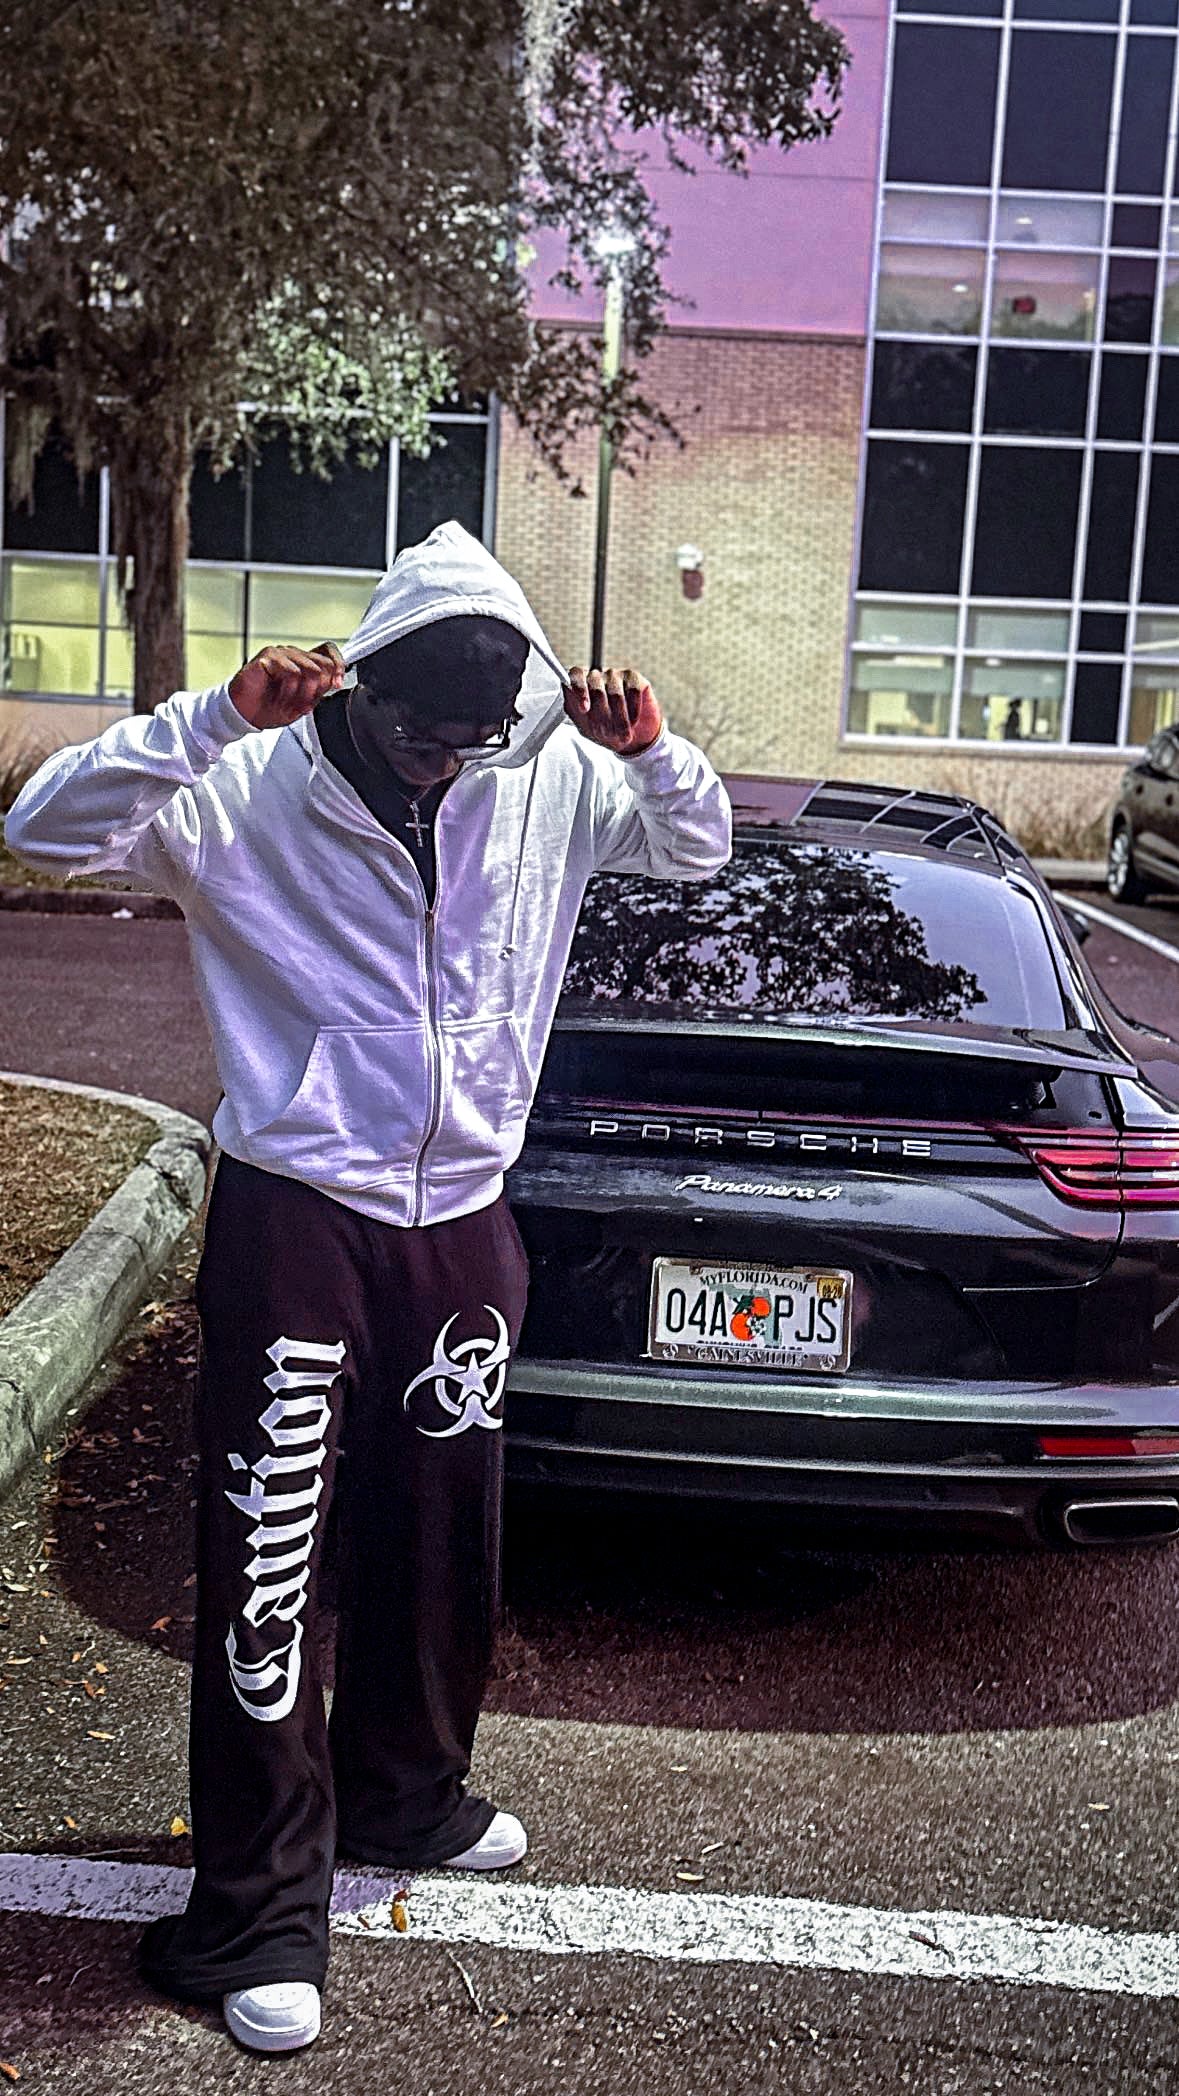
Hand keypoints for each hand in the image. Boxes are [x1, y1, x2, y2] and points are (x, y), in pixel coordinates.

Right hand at [229, 641, 345, 728]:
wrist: (244, 713)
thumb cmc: (269, 706)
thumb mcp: (302, 703)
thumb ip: (318, 691)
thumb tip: (334, 682)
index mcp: (303, 662)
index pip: (328, 651)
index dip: (338, 665)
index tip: (336, 684)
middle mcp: (293, 654)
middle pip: (324, 664)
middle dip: (318, 690)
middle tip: (304, 704)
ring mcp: (281, 653)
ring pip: (310, 670)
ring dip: (303, 694)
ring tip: (288, 704)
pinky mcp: (268, 657)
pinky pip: (292, 673)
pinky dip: (289, 691)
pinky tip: (279, 698)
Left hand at [564, 667, 662, 756]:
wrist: (634, 739)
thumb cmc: (606, 730)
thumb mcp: (585, 726)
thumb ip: (573, 708)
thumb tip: (566, 690)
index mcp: (581, 684)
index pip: (576, 675)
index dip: (579, 690)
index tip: (584, 709)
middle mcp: (598, 676)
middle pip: (596, 688)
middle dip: (602, 716)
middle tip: (608, 734)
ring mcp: (616, 675)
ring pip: (615, 694)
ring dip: (620, 719)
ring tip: (623, 734)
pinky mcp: (634, 678)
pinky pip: (632, 692)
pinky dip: (633, 711)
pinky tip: (633, 721)